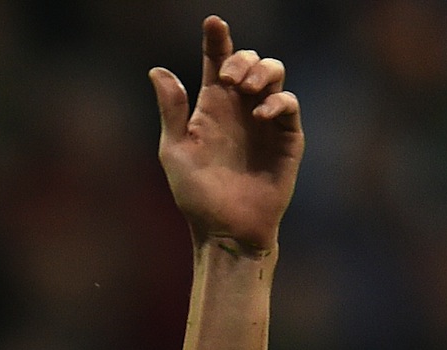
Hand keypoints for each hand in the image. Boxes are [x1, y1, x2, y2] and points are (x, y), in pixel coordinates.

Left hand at [153, 17, 300, 254]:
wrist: (224, 229)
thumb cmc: (196, 195)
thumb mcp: (174, 151)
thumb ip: (172, 110)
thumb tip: (157, 71)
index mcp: (211, 107)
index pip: (216, 63)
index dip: (216, 40)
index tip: (213, 22)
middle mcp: (240, 108)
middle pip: (249, 61)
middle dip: (242, 59)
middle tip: (230, 79)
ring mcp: (265, 120)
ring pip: (274, 74)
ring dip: (262, 72)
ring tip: (247, 89)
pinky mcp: (286, 136)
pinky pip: (289, 105)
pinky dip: (278, 102)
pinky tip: (261, 113)